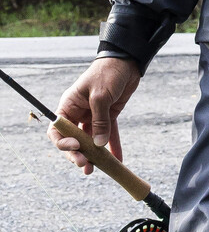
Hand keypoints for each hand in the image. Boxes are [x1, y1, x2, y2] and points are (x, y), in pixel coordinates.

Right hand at [51, 56, 140, 173]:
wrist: (128, 61)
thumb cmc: (108, 72)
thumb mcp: (101, 95)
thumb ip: (99, 120)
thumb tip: (98, 145)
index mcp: (69, 105)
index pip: (57, 129)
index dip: (62, 142)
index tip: (75, 147)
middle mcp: (78, 113)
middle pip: (73, 139)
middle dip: (77, 154)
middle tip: (85, 166)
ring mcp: (93, 116)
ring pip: (90, 141)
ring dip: (93, 155)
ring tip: (96, 170)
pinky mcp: (108, 116)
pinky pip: (108, 135)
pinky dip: (112, 147)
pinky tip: (117, 160)